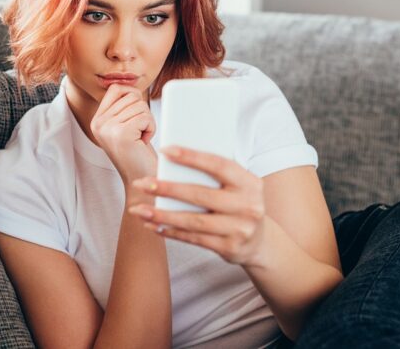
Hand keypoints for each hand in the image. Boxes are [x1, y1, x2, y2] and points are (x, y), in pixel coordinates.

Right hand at [90, 83, 157, 182]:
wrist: (141, 180)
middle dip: (143, 112)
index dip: (133, 96)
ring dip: (148, 121)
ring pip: (140, 105)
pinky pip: (145, 116)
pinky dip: (151, 128)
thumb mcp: (125, 125)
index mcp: (97, 120)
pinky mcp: (122, 134)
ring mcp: (108, 129)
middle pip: (131, 96)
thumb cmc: (139, 151)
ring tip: (141, 138)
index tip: (137, 114)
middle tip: (139, 132)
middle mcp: (98, 124)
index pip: (116, 89)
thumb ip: (124, 106)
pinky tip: (144, 142)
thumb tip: (130, 81)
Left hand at [126, 146, 266, 266]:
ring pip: (193, 221)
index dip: (191, 156)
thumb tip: (175, 160)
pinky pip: (194, 239)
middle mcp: (248, 206)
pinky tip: (154, 225)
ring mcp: (240, 229)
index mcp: (250, 183)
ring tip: (139, 210)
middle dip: (167, 188)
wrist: (260, 242)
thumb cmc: (239, 204)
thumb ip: (216, 175)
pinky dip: (171, 232)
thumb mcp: (238, 186)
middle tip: (142, 184)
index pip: (219, 164)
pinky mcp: (229, 248)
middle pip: (200, 195)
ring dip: (162, 215)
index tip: (165, 151)